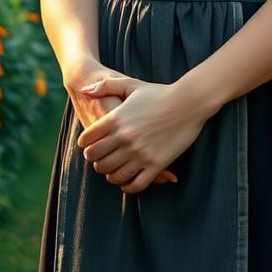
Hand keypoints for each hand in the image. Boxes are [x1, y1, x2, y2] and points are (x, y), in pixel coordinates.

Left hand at [77, 75, 205, 194]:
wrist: (189, 102)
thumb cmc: (159, 92)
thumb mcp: (130, 84)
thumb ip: (105, 86)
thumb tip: (83, 91)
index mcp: (116, 119)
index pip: (87, 140)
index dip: (86, 144)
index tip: (91, 144)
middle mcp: (125, 138)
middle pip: (96, 160)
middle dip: (96, 160)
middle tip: (101, 158)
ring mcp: (140, 153)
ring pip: (113, 174)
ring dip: (110, 174)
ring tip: (113, 170)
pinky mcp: (155, 164)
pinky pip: (135, 185)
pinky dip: (127, 186)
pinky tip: (127, 181)